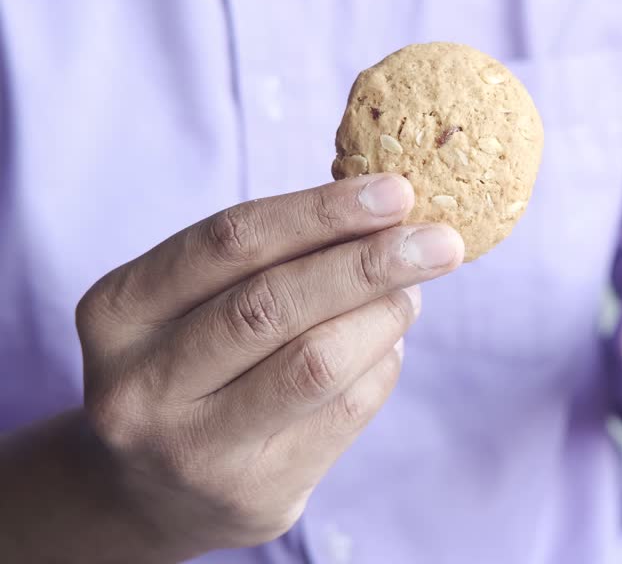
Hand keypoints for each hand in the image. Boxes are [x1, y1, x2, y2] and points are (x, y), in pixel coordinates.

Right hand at [75, 174, 462, 557]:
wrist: (147, 490)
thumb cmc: (191, 361)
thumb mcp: (190, 301)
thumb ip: (267, 256)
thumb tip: (388, 210)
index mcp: (118, 311)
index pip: (230, 242)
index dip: (320, 212)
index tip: (396, 191)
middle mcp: (142, 385)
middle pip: (273, 305)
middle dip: (369, 263)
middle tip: (440, 241)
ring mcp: (195, 449)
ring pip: (317, 363)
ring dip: (385, 314)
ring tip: (413, 290)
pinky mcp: (254, 494)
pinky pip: (347, 410)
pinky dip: (383, 363)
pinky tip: (386, 343)